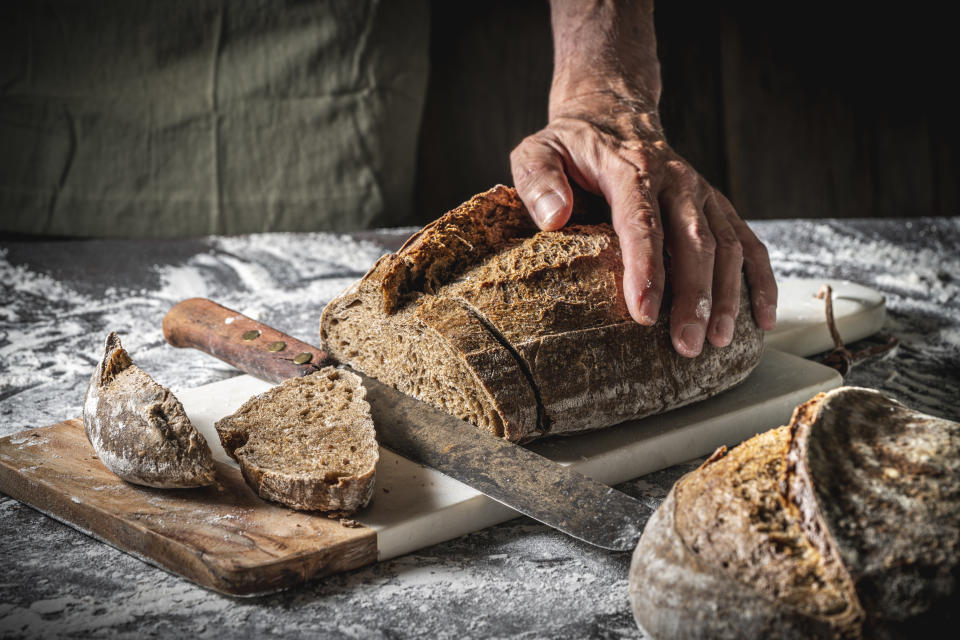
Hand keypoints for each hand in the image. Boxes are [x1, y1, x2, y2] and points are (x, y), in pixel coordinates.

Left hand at [510, 92, 777, 356]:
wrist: (612, 115)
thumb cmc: (569, 146)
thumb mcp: (537, 152)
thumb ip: (538, 181)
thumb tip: (554, 218)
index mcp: (630, 169)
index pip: (642, 222)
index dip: (646, 270)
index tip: (644, 314)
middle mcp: (675, 180)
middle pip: (693, 241)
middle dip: (693, 297)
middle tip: (687, 345)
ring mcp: (701, 193)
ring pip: (726, 245)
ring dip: (726, 296)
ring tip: (718, 342)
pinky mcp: (716, 206)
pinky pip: (747, 242)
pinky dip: (759, 280)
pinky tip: (761, 318)